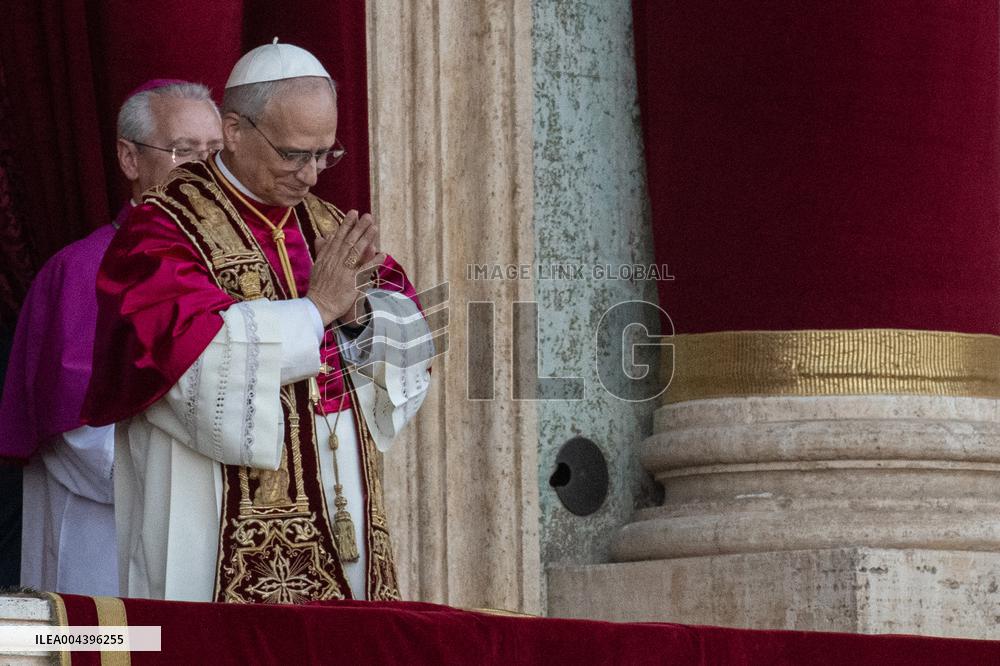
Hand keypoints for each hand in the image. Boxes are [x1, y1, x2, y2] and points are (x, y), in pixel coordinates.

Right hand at [306, 210, 379, 326]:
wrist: (318, 306)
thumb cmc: (318, 287)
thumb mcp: (316, 266)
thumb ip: (321, 251)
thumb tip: (321, 236)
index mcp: (327, 257)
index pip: (338, 237)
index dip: (347, 224)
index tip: (354, 213)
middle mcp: (335, 261)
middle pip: (349, 241)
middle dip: (359, 227)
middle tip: (368, 216)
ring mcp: (344, 271)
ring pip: (356, 251)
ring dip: (366, 239)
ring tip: (374, 228)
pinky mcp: (352, 282)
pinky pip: (365, 269)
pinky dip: (373, 261)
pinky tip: (383, 254)